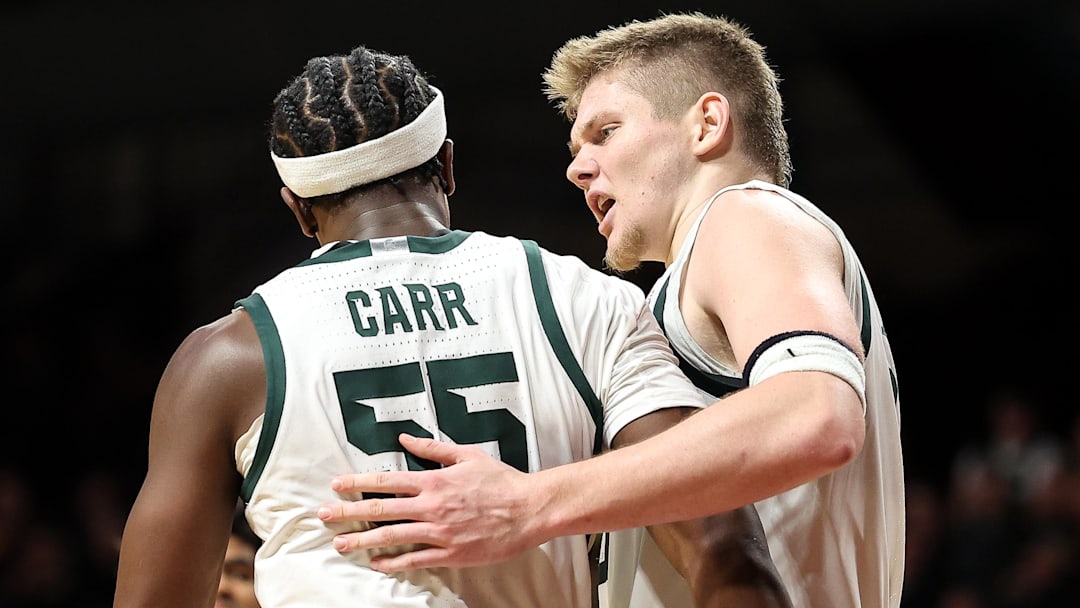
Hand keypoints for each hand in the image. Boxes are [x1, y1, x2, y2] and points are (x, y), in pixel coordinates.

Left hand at [317, 433, 544, 571]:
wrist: (528, 509)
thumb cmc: (501, 481)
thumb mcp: (467, 455)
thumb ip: (432, 449)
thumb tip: (404, 437)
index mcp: (434, 481)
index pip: (386, 481)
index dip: (358, 483)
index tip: (337, 484)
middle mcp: (431, 506)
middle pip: (380, 509)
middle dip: (348, 512)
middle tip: (324, 515)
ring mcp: (439, 532)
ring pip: (392, 536)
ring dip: (362, 541)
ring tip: (340, 544)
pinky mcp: (451, 553)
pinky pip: (415, 560)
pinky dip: (393, 562)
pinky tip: (377, 563)